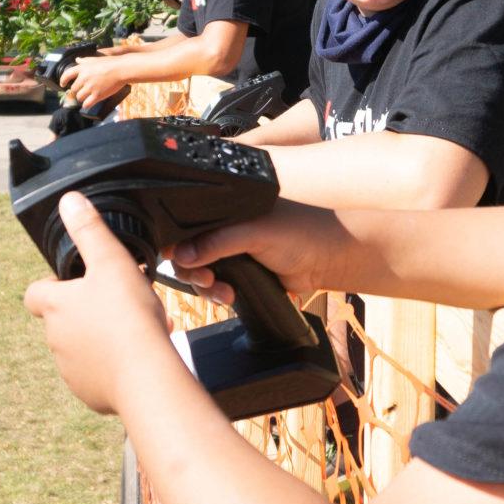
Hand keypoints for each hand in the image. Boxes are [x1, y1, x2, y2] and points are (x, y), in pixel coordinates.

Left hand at [22, 193, 176, 413]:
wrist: (146, 376)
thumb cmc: (128, 317)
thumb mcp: (112, 262)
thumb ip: (89, 230)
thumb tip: (69, 201)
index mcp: (54, 307)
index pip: (35, 292)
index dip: (52, 284)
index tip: (78, 281)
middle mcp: (54, 340)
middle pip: (61, 320)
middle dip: (85, 311)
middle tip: (117, 303)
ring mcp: (69, 370)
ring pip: (81, 348)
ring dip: (99, 339)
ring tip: (133, 330)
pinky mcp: (89, 394)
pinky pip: (96, 376)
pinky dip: (110, 367)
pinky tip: (136, 356)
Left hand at [59, 55, 129, 108]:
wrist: (122, 69)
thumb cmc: (110, 63)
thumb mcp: (95, 59)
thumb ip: (85, 60)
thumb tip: (77, 60)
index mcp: (82, 68)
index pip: (67, 75)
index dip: (63, 80)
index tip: (62, 84)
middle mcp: (84, 78)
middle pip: (73, 89)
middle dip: (76, 91)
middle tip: (81, 92)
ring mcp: (90, 87)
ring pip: (79, 97)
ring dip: (82, 98)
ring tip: (86, 97)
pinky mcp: (97, 95)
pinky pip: (86, 104)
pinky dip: (86, 105)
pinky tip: (88, 104)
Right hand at [169, 200, 342, 303]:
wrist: (326, 260)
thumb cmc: (299, 231)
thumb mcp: (254, 232)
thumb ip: (218, 241)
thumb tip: (182, 255)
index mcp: (224, 208)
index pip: (187, 222)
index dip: (177, 242)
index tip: (180, 258)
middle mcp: (223, 227)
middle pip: (186, 250)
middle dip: (190, 269)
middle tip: (205, 277)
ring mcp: (229, 251)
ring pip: (197, 271)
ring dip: (203, 285)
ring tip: (221, 290)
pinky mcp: (238, 272)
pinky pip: (213, 285)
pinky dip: (215, 293)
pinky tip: (228, 295)